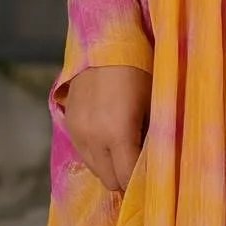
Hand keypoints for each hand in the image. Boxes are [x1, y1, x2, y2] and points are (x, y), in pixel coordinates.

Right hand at [64, 65, 151, 191]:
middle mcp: (92, 138)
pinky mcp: (68, 124)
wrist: (105, 41)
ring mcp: (77, 132)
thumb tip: (157, 166)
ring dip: (110, 167)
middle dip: (125, 179)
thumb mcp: (153, 104)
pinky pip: (84, 153)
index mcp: (117, 133)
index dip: (141, 184)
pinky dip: (98, 154)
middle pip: (109, 180)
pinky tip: (111, 138)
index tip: (154, 182)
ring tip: (127, 151)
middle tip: (142, 168)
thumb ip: (153, 139)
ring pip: (95, 169)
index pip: (126, 178)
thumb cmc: (140, 70)